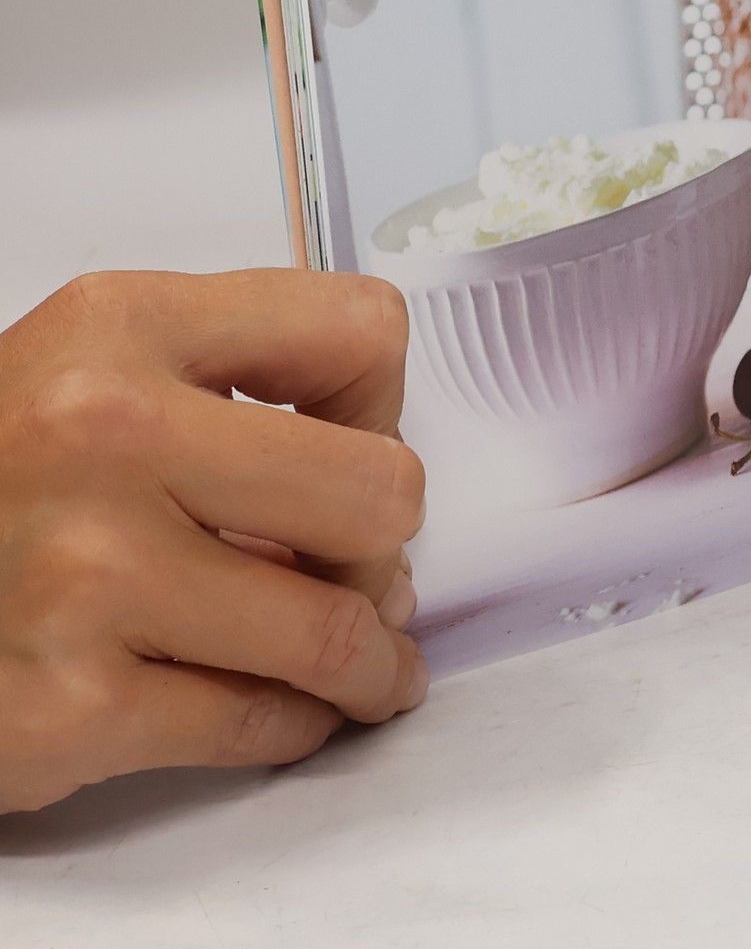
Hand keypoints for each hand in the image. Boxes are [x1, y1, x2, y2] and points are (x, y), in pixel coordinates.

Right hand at [0, 270, 427, 813]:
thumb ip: (233, 384)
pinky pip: (255, 723)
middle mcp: (106, 437)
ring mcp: (87, 577)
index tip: (357, 438)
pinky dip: (297, 723)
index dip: (380, 397)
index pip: (360, 334)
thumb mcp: (93, 363)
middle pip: (379, 491)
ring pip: (336, 628)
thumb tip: (375, 484)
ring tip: (372, 661)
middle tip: (362, 565)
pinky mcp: (65, 709)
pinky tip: (297, 709)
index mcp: (123, 328)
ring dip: (370, 657)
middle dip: (384, 541)